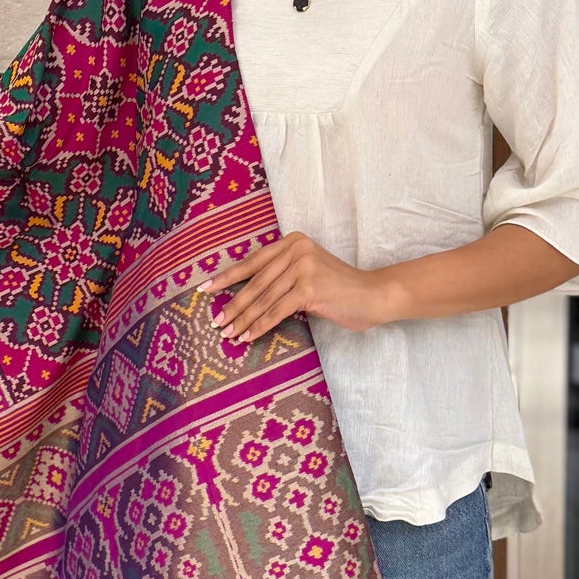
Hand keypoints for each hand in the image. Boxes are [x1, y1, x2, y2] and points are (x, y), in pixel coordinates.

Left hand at [197, 230, 394, 338]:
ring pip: (263, 298)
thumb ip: (281, 275)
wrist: (374, 295)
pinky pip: (277, 310)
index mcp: (292, 241)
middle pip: (255, 282)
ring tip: (229, 333)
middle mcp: (296, 249)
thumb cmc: (339, 289)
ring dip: (243, 319)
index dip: (226, 277)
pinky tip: (249, 336)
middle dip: (233, 305)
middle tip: (217, 321)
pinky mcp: (310, 288)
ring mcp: (303, 267)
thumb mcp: (307, 273)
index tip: (205, 289)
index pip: (253, 262)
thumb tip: (245, 296)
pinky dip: (261, 325)